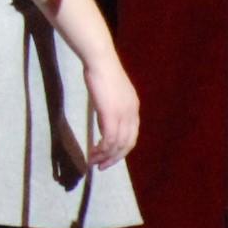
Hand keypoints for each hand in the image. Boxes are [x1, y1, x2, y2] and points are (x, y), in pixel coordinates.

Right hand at [85, 51, 140, 168]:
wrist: (100, 60)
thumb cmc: (101, 72)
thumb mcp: (110, 93)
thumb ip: (111, 109)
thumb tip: (104, 124)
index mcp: (134, 108)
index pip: (131, 136)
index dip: (121, 150)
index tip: (108, 157)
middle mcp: (132, 114)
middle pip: (127, 144)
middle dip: (114, 158)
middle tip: (101, 166)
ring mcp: (123, 115)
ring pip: (117, 144)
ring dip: (105, 156)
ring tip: (93, 162)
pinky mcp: (110, 114)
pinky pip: (108, 139)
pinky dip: (102, 149)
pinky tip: (93, 152)